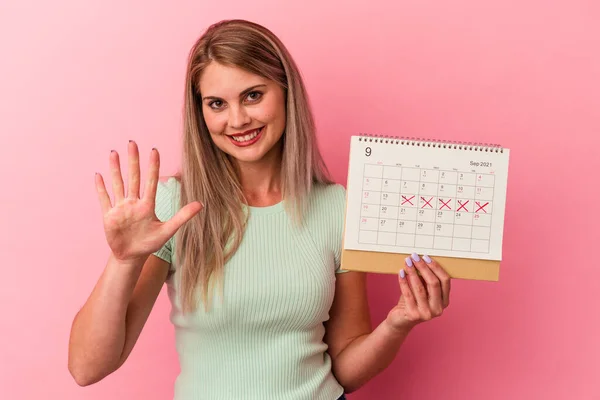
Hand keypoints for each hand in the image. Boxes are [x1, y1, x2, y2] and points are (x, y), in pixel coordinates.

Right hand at [95, 141, 202, 262]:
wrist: (131, 256)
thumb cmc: (149, 243)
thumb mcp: (168, 230)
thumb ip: (183, 216)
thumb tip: (201, 204)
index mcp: (147, 205)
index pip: (151, 182)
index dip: (152, 167)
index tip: (154, 150)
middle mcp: (133, 203)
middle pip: (133, 178)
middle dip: (133, 160)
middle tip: (132, 142)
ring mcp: (121, 208)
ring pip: (117, 184)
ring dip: (115, 169)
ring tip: (113, 153)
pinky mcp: (109, 216)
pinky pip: (104, 199)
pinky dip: (101, 188)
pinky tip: (98, 175)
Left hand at [385, 253, 450, 332]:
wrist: (401, 321)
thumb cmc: (413, 302)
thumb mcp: (423, 290)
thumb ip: (425, 280)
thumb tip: (422, 260)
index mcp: (444, 302)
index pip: (445, 281)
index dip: (436, 268)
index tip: (426, 257)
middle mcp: (438, 309)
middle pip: (434, 283)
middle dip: (423, 268)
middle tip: (414, 257)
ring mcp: (426, 313)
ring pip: (420, 288)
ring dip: (412, 272)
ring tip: (407, 262)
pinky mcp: (413, 315)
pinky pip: (408, 294)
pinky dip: (404, 281)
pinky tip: (401, 272)